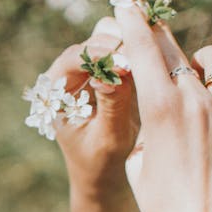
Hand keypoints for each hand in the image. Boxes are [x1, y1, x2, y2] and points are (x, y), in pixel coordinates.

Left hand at [45, 18, 139, 200]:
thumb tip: (117, 70)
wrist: (103, 173)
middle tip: (146, 51)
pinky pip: (122, 48)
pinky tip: (158, 51)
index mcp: (53, 93)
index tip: (127, 62)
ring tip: (154, 49)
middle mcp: (65, 75)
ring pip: (107, 38)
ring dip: (131, 41)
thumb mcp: (109, 137)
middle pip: (92, 42)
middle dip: (119, 44)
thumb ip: (113, 104)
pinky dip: (138, 47)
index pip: (73, 58)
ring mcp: (85, 69)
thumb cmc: (100, 162)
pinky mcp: (105, 69)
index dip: (100, 55)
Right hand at [114, 5, 211, 211]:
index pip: (144, 49)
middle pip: (183, 52)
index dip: (135, 24)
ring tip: (203, 103)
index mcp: (161, 110)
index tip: (130, 7)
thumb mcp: (140, 168)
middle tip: (161, 46)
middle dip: (168, 46)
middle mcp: (200, 102)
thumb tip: (164, 112)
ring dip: (208, 78)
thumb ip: (150, 129)